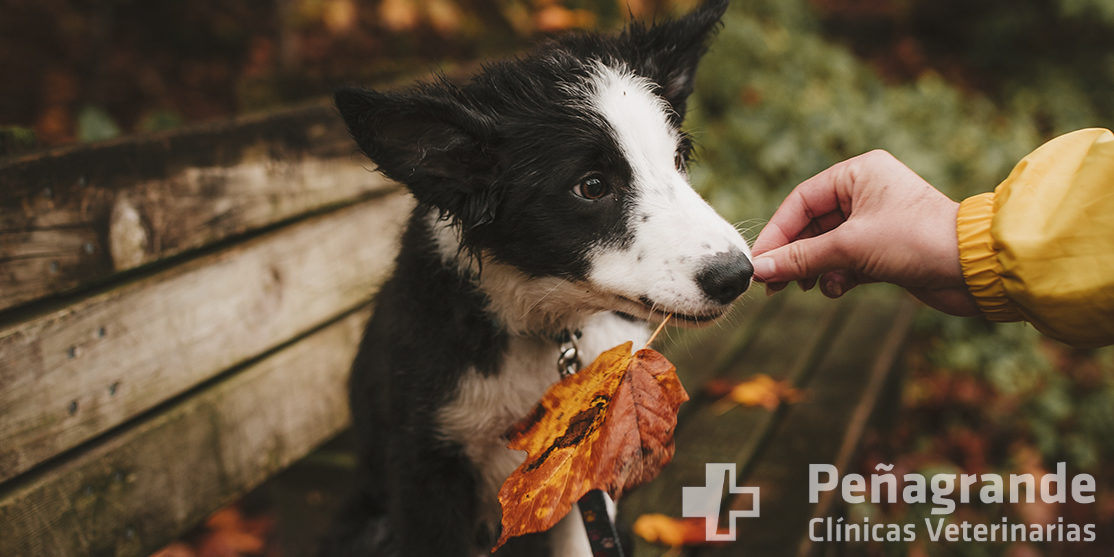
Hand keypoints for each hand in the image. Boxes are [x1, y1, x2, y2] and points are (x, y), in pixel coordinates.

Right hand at [751, 150, 979, 315]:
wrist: (976, 269)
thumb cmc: (917, 240)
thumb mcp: (850, 247)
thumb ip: (801, 258)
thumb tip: (760, 269)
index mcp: (858, 174)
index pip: (801, 201)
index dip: (778, 233)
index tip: (760, 262)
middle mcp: (866, 192)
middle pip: (811, 225)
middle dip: (794, 256)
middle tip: (774, 284)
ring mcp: (875, 221)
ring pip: (827, 246)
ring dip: (815, 269)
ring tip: (807, 288)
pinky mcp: (884, 248)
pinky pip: (846, 261)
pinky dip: (837, 276)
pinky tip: (838, 289)